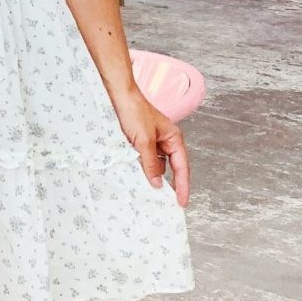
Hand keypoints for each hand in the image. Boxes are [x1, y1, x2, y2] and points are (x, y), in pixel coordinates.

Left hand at [109, 85, 189, 206]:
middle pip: (171, 168)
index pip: (182, 167)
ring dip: (152, 175)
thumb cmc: (134, 112)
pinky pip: (145, 160)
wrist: (118, 96)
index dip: (183, 186)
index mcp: (174, 138)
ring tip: (149, 191)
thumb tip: (158, 184)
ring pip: (156, 165)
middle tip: (168, 204)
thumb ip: (150, 164)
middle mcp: (166, 141)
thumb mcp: (144, 141)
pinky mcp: (140, 142)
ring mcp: (153, 141)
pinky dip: (142, 168)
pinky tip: (137, 176)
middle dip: (170, 183)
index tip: (182, 202)